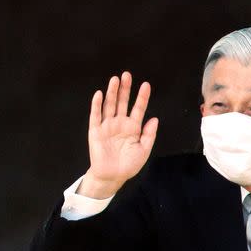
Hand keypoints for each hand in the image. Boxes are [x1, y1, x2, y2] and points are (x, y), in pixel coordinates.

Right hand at [79, 71, 158, 197]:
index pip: (138, 108)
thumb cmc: (129, 165)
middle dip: (125, 89)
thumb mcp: (144, 150)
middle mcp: (120, 124)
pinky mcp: (96, 131)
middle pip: (123, 102)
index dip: (142, 97)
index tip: (146, 85)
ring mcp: (107, 126)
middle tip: (127, 75)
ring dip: (112, 92)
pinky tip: (100, 94)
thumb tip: (154, 119)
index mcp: (133, 127)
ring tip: (115, 79)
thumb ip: (149, 135)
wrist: (112, 176)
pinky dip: (97, 105)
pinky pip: (96, 116)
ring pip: (110, 106)